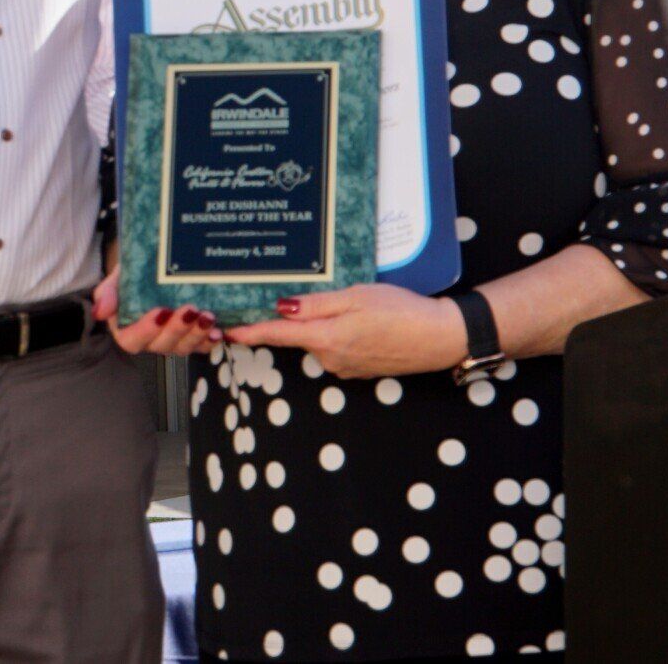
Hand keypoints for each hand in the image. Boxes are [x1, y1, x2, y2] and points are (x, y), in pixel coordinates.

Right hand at [96, 265, 220, 355]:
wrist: (161, 264)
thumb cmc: (137, 273)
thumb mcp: (120, 275)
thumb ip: (109, 292)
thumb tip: (100, 311)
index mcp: (129, 328)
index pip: (131, 340)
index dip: (146, 331)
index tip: (160, 312)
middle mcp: (152, 339)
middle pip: (162, 345)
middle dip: (178, 329)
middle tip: (189, 309)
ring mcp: (174, 339)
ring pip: (184, 347)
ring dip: (197, 334)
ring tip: (207, 317)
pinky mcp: (193, 336)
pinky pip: (202, 345)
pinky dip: (211, 340)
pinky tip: (219, 330)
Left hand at [223, 285, 468, 378]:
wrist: (439, 338)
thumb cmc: (401, 311)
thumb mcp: (357, 297)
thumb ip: (317, 305)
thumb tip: (281, 308)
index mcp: (325, 338)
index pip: (279, 335)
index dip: (252, 332)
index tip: (228, 332)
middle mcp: (329, 359)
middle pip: (301, 336)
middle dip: (304, 318)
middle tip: (331, 296)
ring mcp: (345, 368)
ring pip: (322, 342)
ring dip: (329, 326)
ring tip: (361, 307)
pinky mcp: (359, 371)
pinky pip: (339, 350)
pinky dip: (344, 336)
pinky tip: (368, 323)